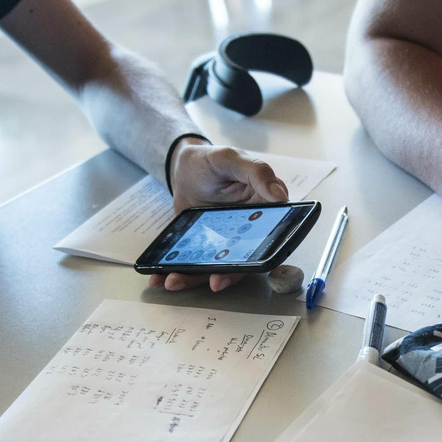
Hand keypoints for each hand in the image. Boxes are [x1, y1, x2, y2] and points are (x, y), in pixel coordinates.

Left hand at [150, 142, 288, 292]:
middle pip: (245, 261)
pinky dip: (180, 274)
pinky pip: (198, 266)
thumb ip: (257, 171)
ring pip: (218, 268)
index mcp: (265, 211)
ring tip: (173, 281)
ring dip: (197, 279)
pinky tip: (161, 278)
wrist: (182, 170)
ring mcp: (227, 244)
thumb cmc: (209, 161)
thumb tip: (281, 195)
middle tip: (214, 283)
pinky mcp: (207, 250)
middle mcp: (250, 232)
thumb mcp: (230, 159)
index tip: (248, 265)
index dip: (264, 257)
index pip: (272, 238)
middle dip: (228, 276)